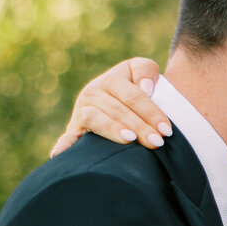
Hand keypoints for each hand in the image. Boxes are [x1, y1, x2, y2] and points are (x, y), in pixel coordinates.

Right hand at [49, 57, 169, 155]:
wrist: (115, 95)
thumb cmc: (134, 85)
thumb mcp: (140, 70)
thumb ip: (145, 70)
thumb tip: (144, 87)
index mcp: (111, 79)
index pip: (133, 96)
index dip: (151, 112)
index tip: (166, 130)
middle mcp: (92, 93)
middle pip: (117, 110)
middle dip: (139, 127)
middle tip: (156, 142)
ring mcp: (81, 111)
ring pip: (94, 119)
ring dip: (111, 129)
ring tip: (129, 139)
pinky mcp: (74, 129)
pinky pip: (68, 137)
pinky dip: (64, 145)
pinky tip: (60, 155)